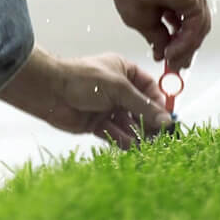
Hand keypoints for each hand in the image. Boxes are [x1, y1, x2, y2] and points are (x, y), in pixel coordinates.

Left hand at [0, 48, 173, 149]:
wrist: (50, 90)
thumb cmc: (83, 79)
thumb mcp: (119, 89)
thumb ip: (143, 106)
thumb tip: (167, 121)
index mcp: (123, 70)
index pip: (149, 88)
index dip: (159, 103)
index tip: (169, 120)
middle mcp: (117, 88)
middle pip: (141, 108)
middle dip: (151, 122)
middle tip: (163, 138)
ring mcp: (107, 106)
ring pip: (129, 123)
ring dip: (139, 134)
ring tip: (152, 147)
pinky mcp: (97, 123)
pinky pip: (116, 134)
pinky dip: (124, 141)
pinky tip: (134, 148)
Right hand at [98, 0, 209, 69]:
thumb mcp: (144, 21)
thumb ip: (158, 36)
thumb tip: (163, 52)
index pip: (188, 24)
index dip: (181, 44)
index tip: (173, 60)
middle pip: (197, 27)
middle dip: (187, 49)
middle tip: (177, 65)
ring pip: (199, 27)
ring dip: (186, 47)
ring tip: (172, 60)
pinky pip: (197, 25)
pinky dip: (186, 41)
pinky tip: (172, 50)